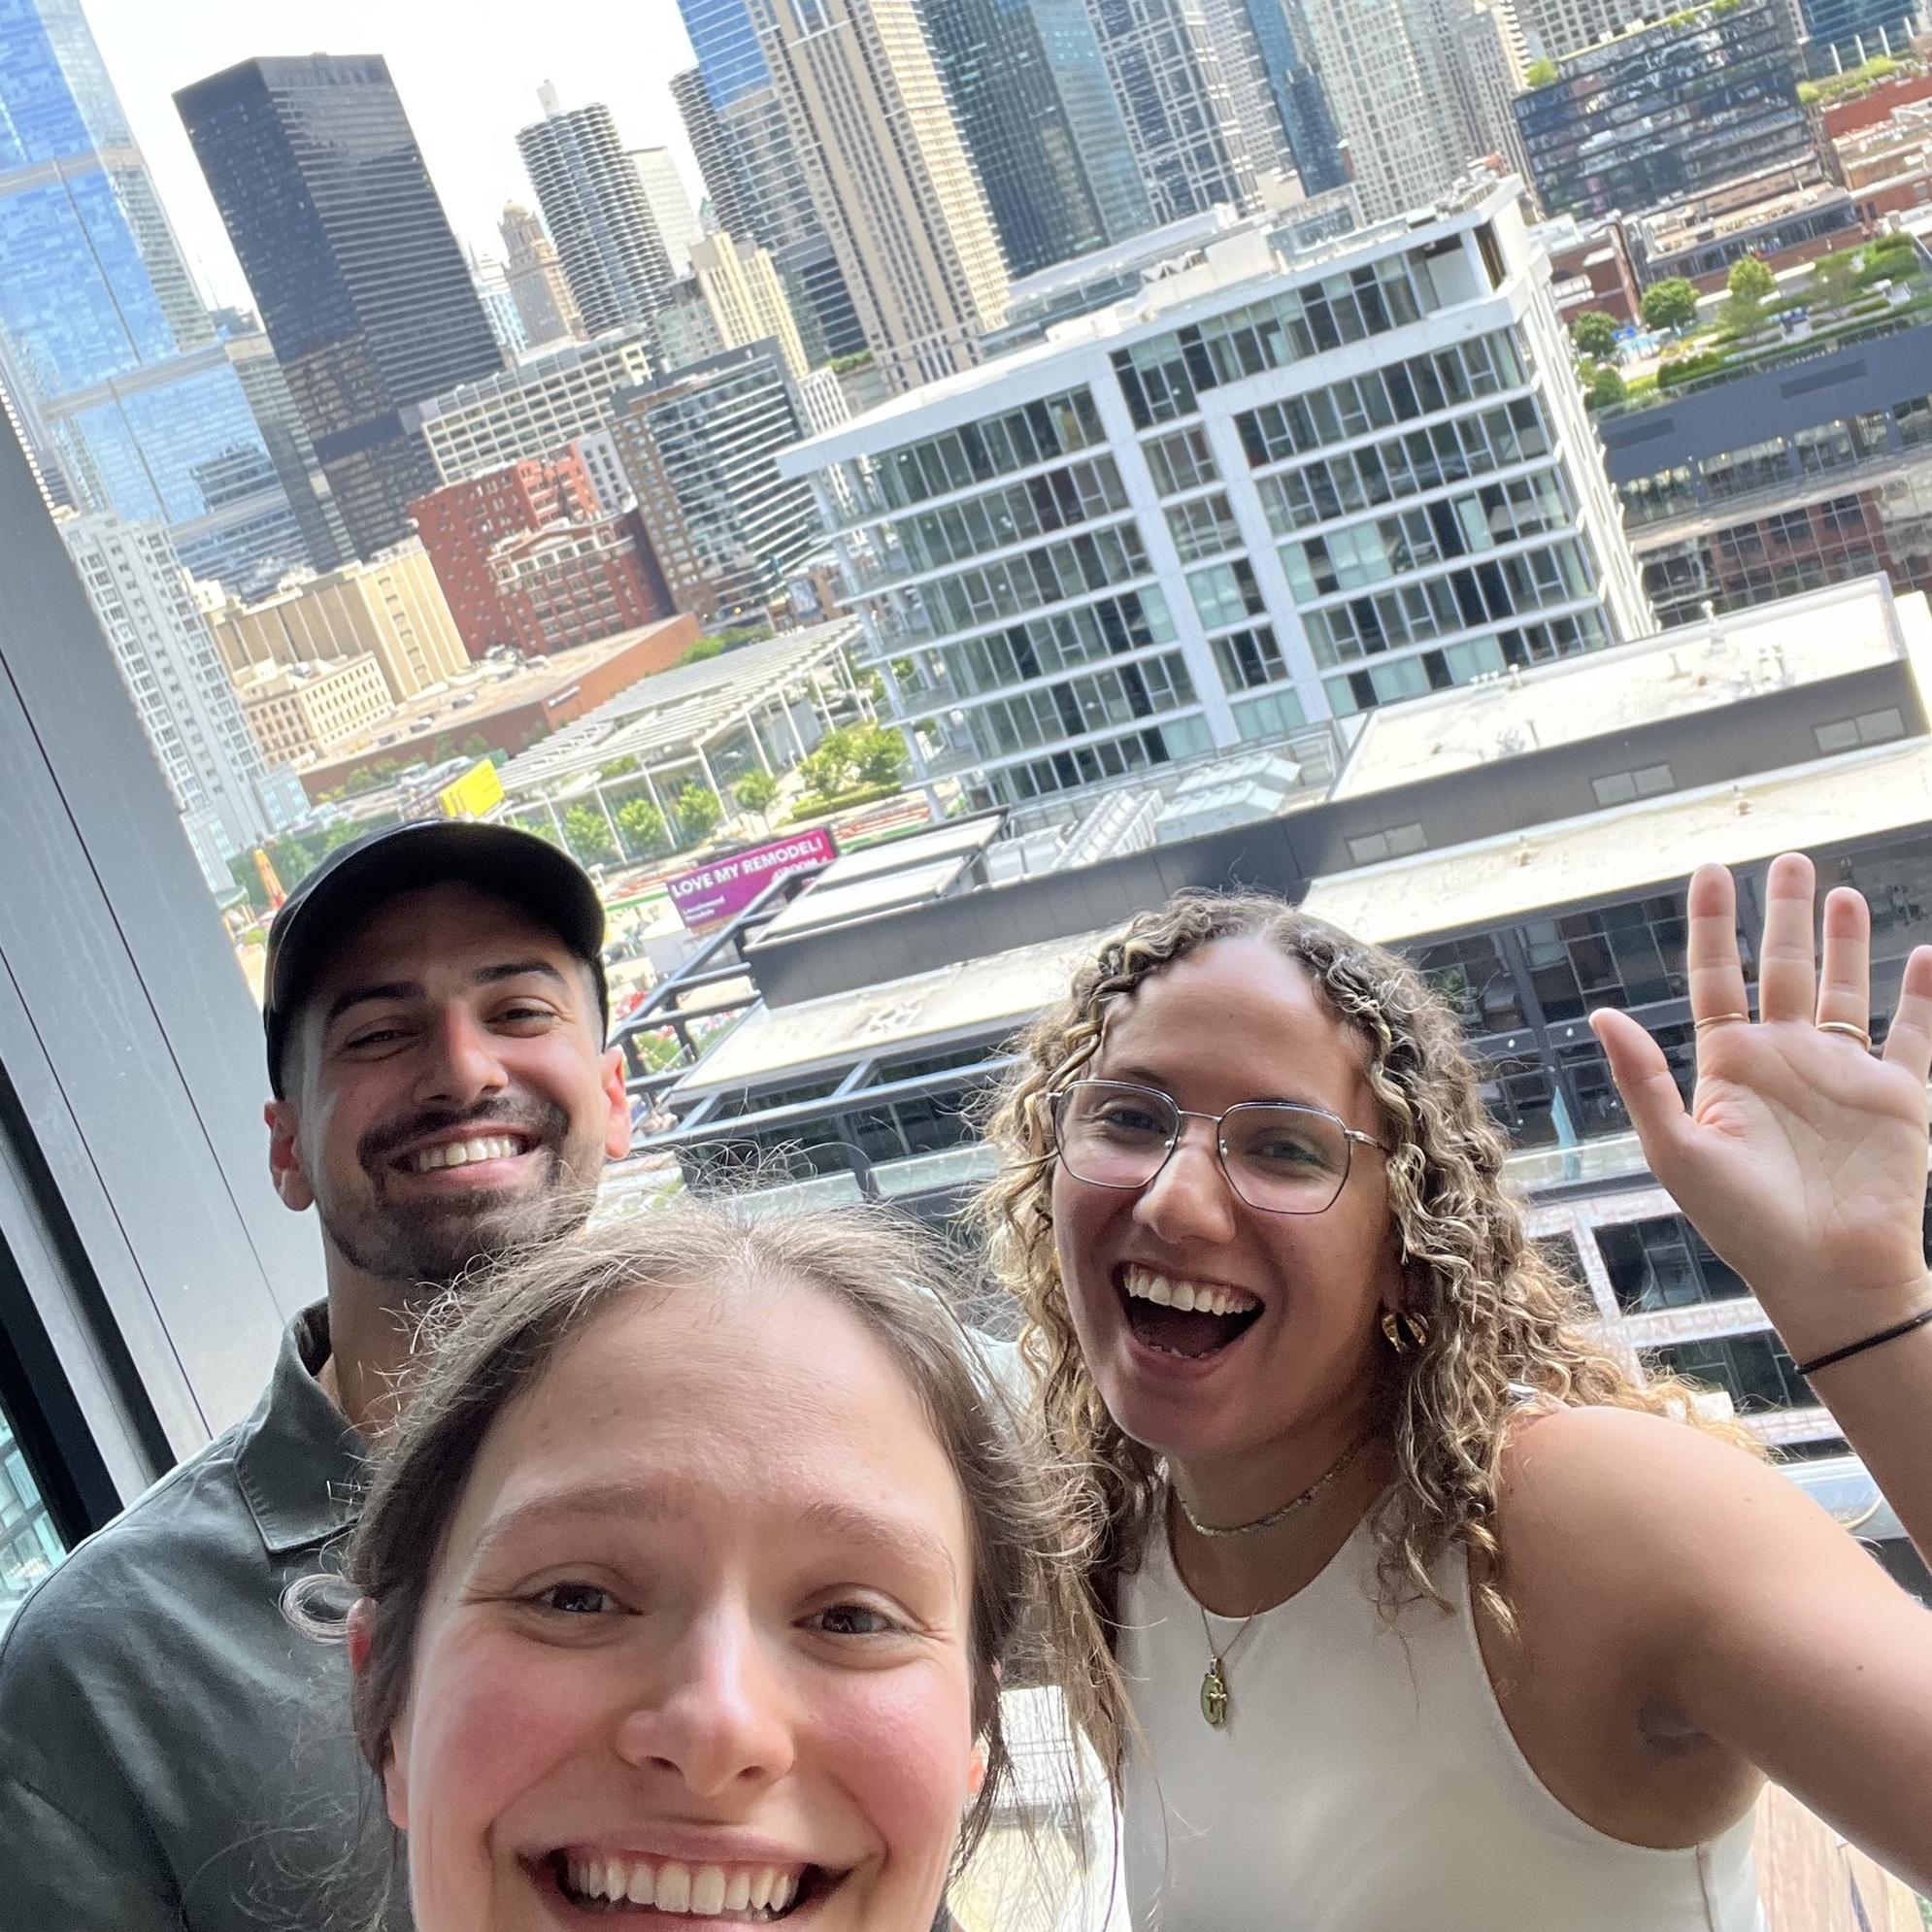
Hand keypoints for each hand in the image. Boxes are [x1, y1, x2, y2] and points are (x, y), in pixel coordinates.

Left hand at [1591, 852, 1931, 1361]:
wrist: (1826, 1277)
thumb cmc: (1743, 1224)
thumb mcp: (1679, 1149)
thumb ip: (1643, 1078)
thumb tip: (1600, 1012)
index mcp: (1729, 1066)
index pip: (1715, 977)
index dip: (1711, 925)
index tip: (1710, 870)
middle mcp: (1784, 1060)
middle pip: (1781, 969)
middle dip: (1784, 915)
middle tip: (1789, 859)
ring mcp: (1842, 1075)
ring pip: (1843, 989)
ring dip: (1844, 942)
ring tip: (1839, 891)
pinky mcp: (1900, 1097)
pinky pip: (1914, 1035)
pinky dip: (1921, 995)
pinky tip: (1923, 955)